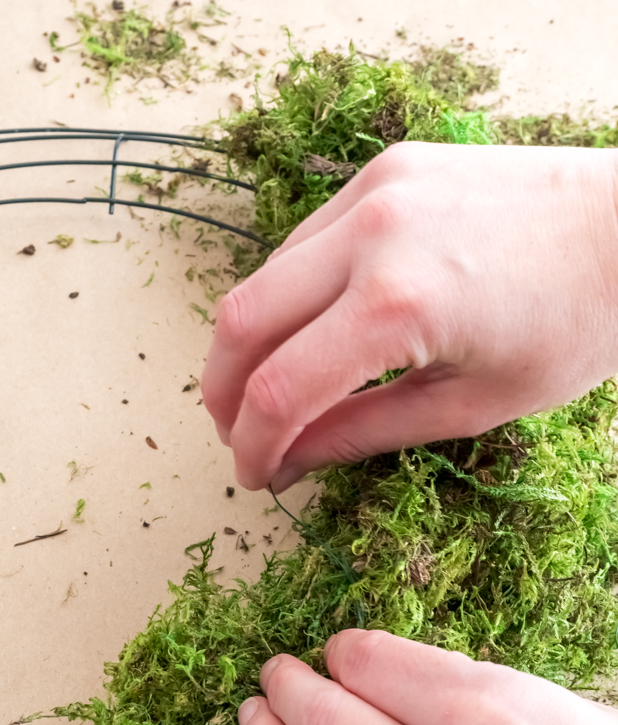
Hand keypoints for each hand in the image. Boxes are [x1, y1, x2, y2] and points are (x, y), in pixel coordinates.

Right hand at [202, 142, 617, 490]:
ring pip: (263, 278)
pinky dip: (287, 298)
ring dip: (249, 344)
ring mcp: (373, 190)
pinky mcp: (382, 171)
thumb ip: (364, 433)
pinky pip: (303, 243)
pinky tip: (308, 333)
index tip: (254, 475)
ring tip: (268, 391)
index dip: (253, 445)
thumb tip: (288, 461)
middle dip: (223, 393)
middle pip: (242, 322)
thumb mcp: (473, 404)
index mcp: (400, 304)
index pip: (280, 390)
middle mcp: (371, 232)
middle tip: (239, 436)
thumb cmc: (578, 322)